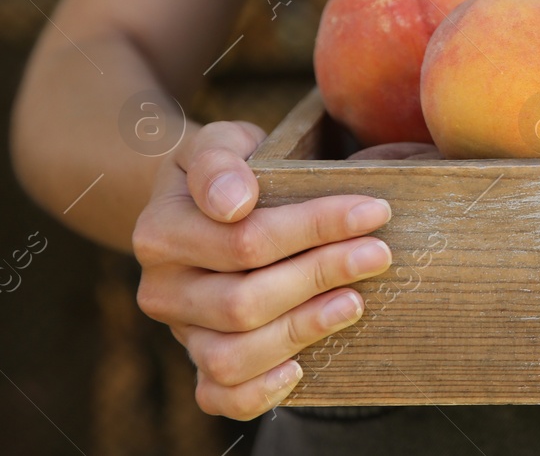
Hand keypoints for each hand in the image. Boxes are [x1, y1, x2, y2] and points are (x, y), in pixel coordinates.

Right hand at [133, 122, 393, 418]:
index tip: (375, 210)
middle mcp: (162, 289)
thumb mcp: (221, 142)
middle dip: (321, 275)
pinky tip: (303, 370)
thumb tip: (234, 201)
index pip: (244, 239)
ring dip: (302, 331)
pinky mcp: (199, 362)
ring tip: (355, 303)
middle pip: (243, 301)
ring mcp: (180, 331)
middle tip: (379, 253)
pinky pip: (220, 397)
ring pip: (231, 356)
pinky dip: (260, 393)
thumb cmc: (229, 169)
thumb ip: (220, 160)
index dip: (314, 227)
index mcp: (160, 232)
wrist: (204, 203)